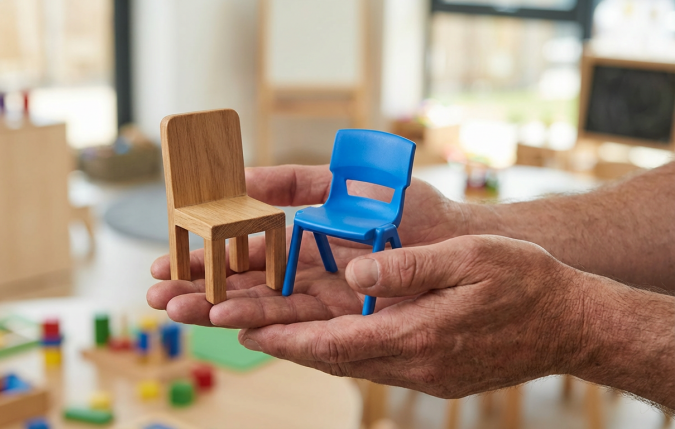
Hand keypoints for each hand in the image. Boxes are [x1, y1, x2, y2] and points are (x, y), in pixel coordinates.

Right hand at [147, 165, 470, 326]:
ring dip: (221, 310)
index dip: (205, 256)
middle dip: (200, 289)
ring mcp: (325, 300)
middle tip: (156, 295)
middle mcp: (306, 275)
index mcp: (301, 241)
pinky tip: (237, 331)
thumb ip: (298, 182)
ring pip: (265, 308)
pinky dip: (271, 329)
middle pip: (244, 285)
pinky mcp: (348, 320)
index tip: (167, 260)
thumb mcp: (346, 186)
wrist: (462, 241)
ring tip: (180, 312)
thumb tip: (245, 177)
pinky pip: (304, 327)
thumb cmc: (411, 209)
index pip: (242, 251)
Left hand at [237, 235, 590, 397]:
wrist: (571, 324)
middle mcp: (415, 363)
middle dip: (278, 341)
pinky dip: (335, 347)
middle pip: (330, 357)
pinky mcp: (430, 370)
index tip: (244, 330)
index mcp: (420, 335)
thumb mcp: (472, 258)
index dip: (286, 336)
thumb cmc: (526, 282)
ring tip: (260, 329)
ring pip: (346, 361)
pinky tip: (317, 335)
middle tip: (232, 328)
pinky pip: (369, 360)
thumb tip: (356, 268)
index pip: (336, 342)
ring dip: (301, 345)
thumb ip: (411, 266)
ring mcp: (422, 372)